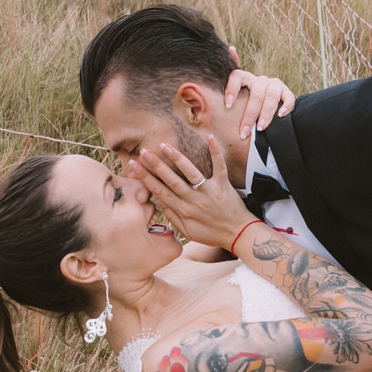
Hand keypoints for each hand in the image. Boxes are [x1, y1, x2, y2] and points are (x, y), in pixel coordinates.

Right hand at [131, 133, 254, 251]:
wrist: (237, 234)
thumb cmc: (211, 233)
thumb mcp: (187, 231)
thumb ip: (172, 216)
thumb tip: (158, 201)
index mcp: (183, 210)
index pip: (160, 191)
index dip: (145, 178)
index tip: (134, 166)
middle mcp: (193, 200)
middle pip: (171, 180)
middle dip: (156, 166)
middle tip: (144, 152)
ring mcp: (208, 191)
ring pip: (190, 172)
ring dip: (177, 158)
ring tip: (165, 146)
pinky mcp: (223, 185)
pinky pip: (219, 166)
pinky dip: (215, 152)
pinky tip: (209, 137)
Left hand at [223, 69, 295, 139]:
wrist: (268, 106)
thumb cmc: (247, 107)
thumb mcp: (238, 102)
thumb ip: (229, 103)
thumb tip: (216, 109)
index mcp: (246, 79)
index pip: (237, 76)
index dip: (232, 89)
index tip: (227, 106)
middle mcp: (260, 80)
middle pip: (255, 94)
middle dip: (250, 116)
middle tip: (244, 132)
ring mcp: (274, 85)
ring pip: (271, 96)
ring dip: (266, 114)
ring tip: (260, 128)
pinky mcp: (286, 92)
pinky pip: (288, 98)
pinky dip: (285, 106)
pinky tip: (281, 116)